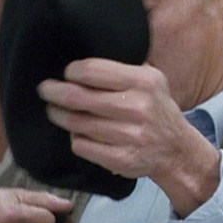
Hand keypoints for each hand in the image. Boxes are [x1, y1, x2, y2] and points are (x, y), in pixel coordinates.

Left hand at [37, 58, 219, 216]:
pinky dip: (75, 138)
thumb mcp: (152, 80)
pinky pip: (80, 145)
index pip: (91, 70)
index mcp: (144, 82)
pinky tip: (80, 133)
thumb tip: (82, 65)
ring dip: (59, 116)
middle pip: (77, 97)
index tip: (67, 74)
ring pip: (75, 123)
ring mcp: (129, 135)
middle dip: (54, 92)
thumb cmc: (157, 110)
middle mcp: (138, 107)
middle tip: (46, 90)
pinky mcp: (120, 158)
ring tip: (56, 111)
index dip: (72, 71)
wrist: (176, 149)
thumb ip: (123, 70)